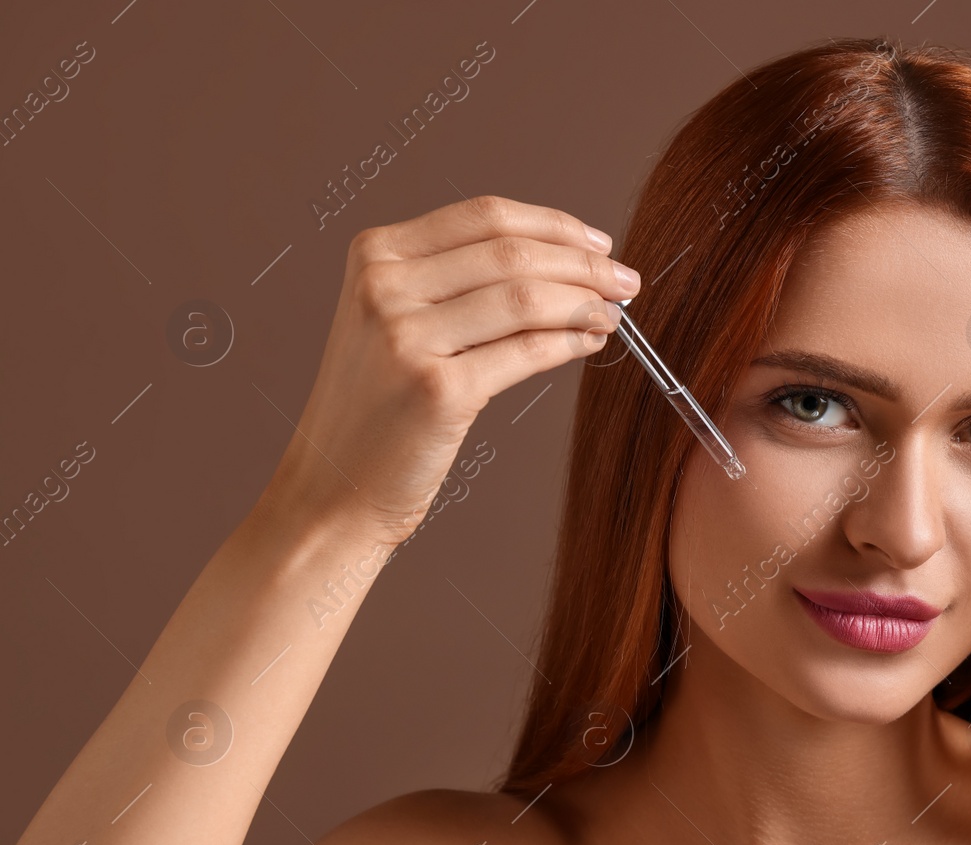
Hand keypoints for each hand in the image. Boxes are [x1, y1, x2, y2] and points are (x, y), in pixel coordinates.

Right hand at [257, 195, 640, 545]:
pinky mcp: (437, 390)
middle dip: (583, 263)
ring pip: (525, 297)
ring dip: (585, 302)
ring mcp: (406, 337)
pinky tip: (590, 343)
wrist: (333, 489)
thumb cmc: (379, 411)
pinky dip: (570, 342)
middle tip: (624, 279)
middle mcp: (384, 287)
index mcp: (375, 256)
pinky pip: (526, 352)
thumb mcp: (399, 325)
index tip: (599, 242)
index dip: (555, 225)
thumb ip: (460, 286)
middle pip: (512, 253)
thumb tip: (564, 265)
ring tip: (614, 314)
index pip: (486, 217)